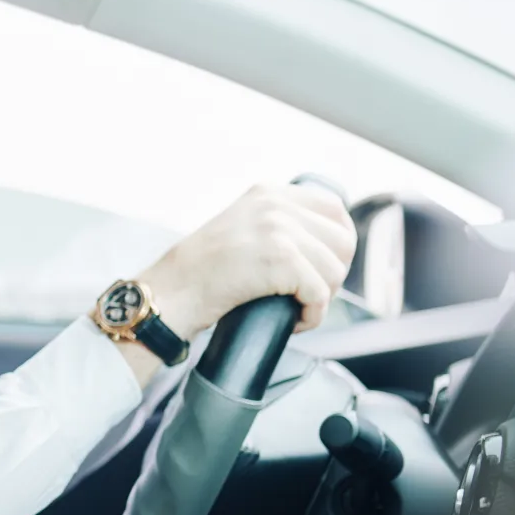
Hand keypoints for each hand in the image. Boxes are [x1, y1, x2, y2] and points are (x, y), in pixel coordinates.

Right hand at [137, 183, 357, 339]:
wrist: (171, 293)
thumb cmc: (200, 274)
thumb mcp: (240, 228)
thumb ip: (275, 223)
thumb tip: (327, 244)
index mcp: (268, 193)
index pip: (334, 209)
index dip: (339, 244)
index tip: (324, 268)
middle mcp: (275, 204)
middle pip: (343, 241)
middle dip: (333, 274)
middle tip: (307, 294)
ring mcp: (278, 229)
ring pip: (334, 271)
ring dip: (320, 299)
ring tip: (295, 308)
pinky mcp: (280, 260)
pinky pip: (320, 295)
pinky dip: (311, 316)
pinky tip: (292, 321)